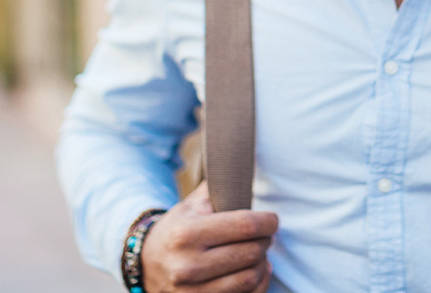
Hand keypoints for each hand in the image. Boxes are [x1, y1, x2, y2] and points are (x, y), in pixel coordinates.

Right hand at [141, 181, 277, 292]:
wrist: (147, 263)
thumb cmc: (179, 227)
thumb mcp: (193, 202)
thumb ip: (222, 184)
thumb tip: (248, 161)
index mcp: (186, 234)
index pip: (244, 226)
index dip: (267, 221)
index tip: (273, 219)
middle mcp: (187, 266)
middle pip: (251, 252)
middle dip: (266, 240)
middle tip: (266, 234)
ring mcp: (191, 292)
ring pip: (250, 278)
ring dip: (262, 263)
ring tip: (259, 251)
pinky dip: (257, 285)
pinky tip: (257, 271)